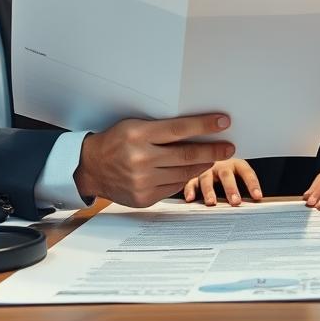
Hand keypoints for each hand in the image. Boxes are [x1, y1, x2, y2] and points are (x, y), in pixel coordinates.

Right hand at [74, 113, 234, 207]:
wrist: (90, 167)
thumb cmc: (116, 141)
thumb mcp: (134, 126)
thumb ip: (161, 128)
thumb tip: (195, 129)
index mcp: (139, 135)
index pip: (180, 129)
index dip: (204, 126)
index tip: (224, 122)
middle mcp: (141, 159)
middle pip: (187, 154)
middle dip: (213, 150)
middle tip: (229, 147)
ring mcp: (143, 181)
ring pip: (184, 173)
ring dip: (202, 165)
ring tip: (212, 158)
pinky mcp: (144, 198)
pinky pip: (173, 187)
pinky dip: (184, 178)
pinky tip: (190, 171)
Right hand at [183, 158, 262, 205]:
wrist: (207, 154)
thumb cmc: (227, 171)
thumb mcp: (237, 174)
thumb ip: (244, 186)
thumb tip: (256, 201)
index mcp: (235, 163)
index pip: (246, 172)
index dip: (252, 184)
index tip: (257, 196)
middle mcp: (220, 165)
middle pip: (226, 175)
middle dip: (231, 188)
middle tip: (235, 201)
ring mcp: (205, 169)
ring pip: (207, 178)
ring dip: (209, 191)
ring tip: (211, 203)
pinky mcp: (193, 176)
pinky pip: (190, 182)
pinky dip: (189, 190)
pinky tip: (190, 199)